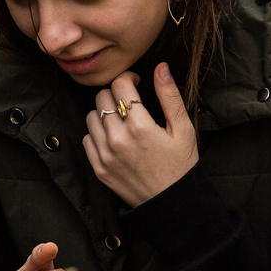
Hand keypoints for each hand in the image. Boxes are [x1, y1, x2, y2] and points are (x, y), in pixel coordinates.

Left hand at [84, 64, 197, 206]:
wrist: (172, 203)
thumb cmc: (181, 164)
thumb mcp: (183, 128)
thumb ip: (169, 95)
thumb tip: (160, 67)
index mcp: (140, 126)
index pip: (120, 85)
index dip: (128, 78)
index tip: (135, 83)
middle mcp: (118, 140)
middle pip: (102, 97)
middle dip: (115, 94)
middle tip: (129, 102)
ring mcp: (105, 155)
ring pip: (91, 116)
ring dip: (104, 113)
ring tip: (122, 120)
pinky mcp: (98, 168)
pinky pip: (87, 138)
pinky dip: (98, 134)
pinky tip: (115, 138)